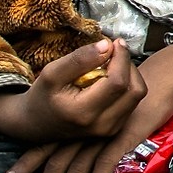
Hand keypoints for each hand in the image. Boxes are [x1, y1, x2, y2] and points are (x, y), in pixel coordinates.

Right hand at [0, 39, 144, 145]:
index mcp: (84, 113)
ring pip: (137, 94)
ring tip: (112, 64)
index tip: (115, 42)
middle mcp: (102, 126)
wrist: (35, 124)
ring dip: (130, 74)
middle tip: (114, 51)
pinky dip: (127, 85)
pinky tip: (110, 78)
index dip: (122, 58)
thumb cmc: (42, 96)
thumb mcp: (52, 73)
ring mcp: (110, 130)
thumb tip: (108, 45)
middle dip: (128, 64)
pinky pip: (133, 101)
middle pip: (135, 89)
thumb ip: (79, 59)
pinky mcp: (115, 128)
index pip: (118, 82)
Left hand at [7, 38, 172, 172]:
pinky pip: (104, 162)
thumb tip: (67, 146)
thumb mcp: (97, 109)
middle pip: (55, 161)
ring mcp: (99, 134)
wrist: (153, 83)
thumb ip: (84, 126)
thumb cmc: (125, 94)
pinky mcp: (119, 137)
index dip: (26, 164)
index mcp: (72, 124)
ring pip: (77, 167)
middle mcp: (81, 130)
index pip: (43, 146)